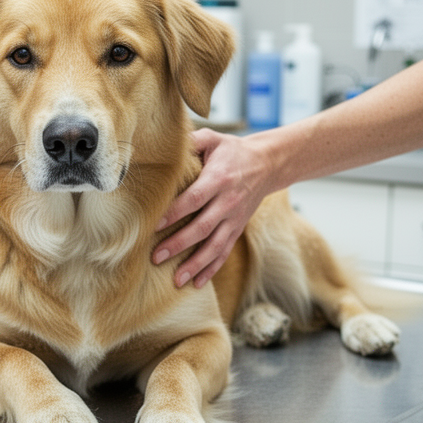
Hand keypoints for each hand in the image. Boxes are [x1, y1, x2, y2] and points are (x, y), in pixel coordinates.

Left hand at [154, 128, 272, 287]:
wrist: (268, 164)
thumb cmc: (233, 151)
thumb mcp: (213, 140)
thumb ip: (191, 141)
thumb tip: (163, 144)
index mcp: (219, 179)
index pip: (194, 198)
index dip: (175, 212)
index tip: (154, 224)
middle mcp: (228, 202)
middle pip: (202, 227)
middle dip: (179, 243)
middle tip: (156, 257)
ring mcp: (234, 218)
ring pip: (215, 245)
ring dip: (196, 264)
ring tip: (176, 279)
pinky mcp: (238, 228)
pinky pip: (225, 251)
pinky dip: (212, 268)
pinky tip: (197, 282)